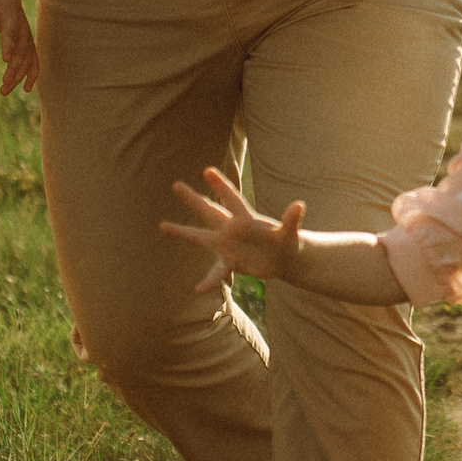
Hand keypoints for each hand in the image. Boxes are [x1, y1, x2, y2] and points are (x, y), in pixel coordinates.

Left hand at [0, 0, 38, 94]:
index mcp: (12, 20)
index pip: (11, 34)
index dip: (9, 46)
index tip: (6, 60)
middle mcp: (23, 31)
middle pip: (21, 52)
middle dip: (15, 68)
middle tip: (4, 83)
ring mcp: (28, 40)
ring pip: (27, 61)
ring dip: (18, 76)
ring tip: (4, 91)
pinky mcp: (28, 47)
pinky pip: (33, 62)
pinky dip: (32, 75)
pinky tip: (26, 89)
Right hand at [162, 167, 303, 293]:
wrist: (284, 259)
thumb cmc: (289, 241)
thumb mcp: (291, 233)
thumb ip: (292, 220)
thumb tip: (299, 205)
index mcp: (246, 219)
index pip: (232, 199)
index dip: (221, 186)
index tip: (207, 171)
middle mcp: (232, 229)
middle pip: (209, 211)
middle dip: (193, 199)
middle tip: (176, 185)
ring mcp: (227, 244)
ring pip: (201, 236)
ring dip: (183, 231)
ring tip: (162, 225)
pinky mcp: (229, 261)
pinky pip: (215, 272)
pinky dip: (208, 281)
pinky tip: (198, 289)